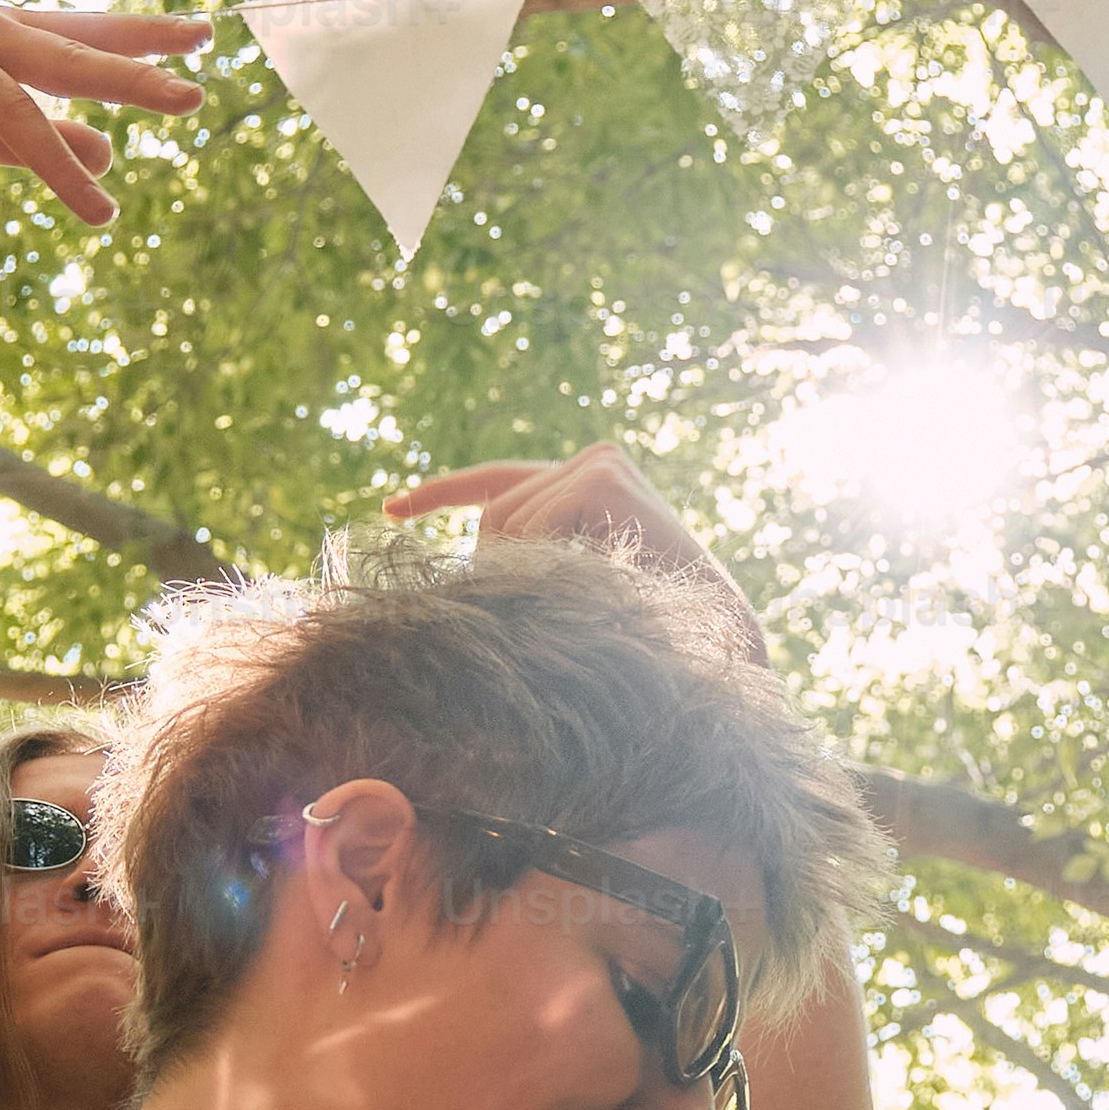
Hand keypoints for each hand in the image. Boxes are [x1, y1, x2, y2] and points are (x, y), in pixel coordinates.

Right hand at [0, 0, 209, 268]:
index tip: (203, 37)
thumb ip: (38, 134)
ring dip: (57, 169)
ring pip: (13, 111)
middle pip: (66, 55)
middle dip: (129, 77)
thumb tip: (111, 155)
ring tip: (103, 217)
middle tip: (191, 98)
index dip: (140, 35)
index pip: (82, 30)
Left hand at [391, 440, 770, 659]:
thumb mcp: (571, 598)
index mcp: (586, 488)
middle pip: (494, 512)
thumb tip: (456, 582)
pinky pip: (532, 524)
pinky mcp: (604, 475)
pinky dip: (545, 563)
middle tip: (535, 618)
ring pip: (506, 522)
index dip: (441, 494)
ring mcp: (600, 462)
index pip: (498, 483)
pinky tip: (591, 584)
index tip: (391, 512)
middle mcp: (594, 462)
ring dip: (528, 577)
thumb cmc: (646, 637)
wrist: (717, 647)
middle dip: (495, 568)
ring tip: (582, 608)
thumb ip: (527, 574)